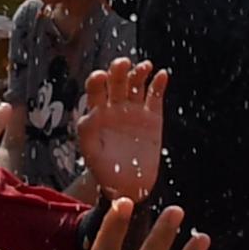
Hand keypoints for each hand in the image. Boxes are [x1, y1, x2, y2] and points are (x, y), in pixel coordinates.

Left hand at [75, 59, 167, 200]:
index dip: (97, 80)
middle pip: (117, 80)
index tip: (100, 76)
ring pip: (136, 84)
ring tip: (145, 66)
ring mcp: (135, 110)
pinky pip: (155, 96)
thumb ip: (86, 132)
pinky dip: (159, 84)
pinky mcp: (152, 117)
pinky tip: (162, 75)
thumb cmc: (104, 168)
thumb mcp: (90, 151)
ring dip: (140, 72)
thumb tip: (87, 115)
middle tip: (123, 64)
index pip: (96, 88)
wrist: (126, 185)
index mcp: (97, 111)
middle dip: (119, 70)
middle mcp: (116, 106)